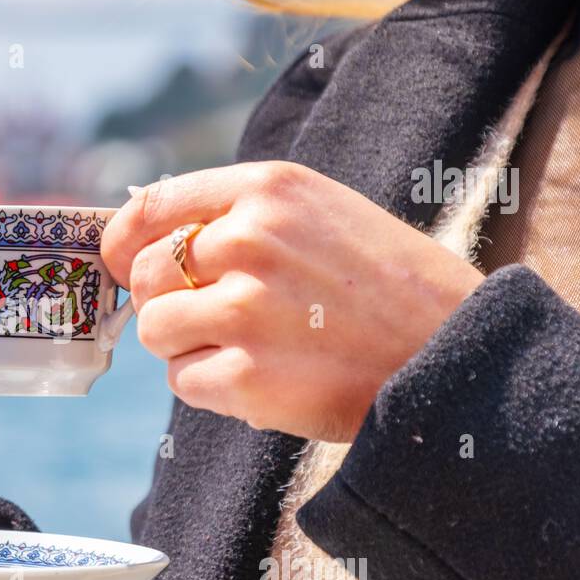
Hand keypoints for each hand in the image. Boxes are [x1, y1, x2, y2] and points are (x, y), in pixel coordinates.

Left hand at [102, 161, 484, 441]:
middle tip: (212, 321)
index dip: (122, 241)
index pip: (152, 207)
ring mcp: (247, 310)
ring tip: (244, 351)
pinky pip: (183, 382)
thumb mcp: (323, 216)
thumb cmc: (388, 288)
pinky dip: (210, 388)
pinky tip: (262, 382)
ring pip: (155, 330)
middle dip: (164, 303)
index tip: (120, 263)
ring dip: (186, 348)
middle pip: (145, 275)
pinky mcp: (249, 377)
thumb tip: (146, 239)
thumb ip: (242, 217)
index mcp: (270, 190)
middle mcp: (251, 240)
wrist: (459, 356)